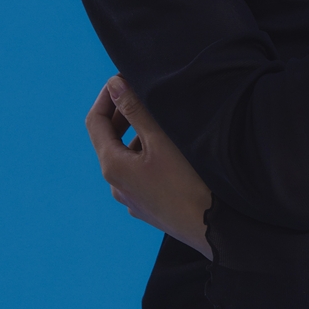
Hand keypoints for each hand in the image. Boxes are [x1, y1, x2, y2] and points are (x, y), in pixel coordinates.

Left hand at [85, 76, 213, 258]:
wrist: (212, 229)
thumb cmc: (188, 182)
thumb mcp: (160, 140)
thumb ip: (135, 109)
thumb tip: (114, 84)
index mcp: (112, 166)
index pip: (95, 121)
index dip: (107, 96)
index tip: (122, 79)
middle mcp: (116, 185)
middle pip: (108, 140)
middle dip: (122, 114)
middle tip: (142, 93)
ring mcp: (131, 199)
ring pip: (126, 158)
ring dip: (136, 135)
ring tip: (161, 121)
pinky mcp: (147, 207)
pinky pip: (139, 175)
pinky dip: (147, 156)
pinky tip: (170, 153)